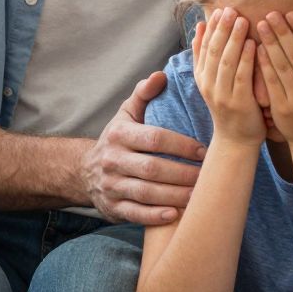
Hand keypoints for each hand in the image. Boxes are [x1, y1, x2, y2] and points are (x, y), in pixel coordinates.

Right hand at [82, 70, 206, 225]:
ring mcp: (111, 185)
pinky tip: (176, 214)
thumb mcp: (126, 113)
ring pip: (145, 193)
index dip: (181, 145)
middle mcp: (112, 160)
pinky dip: (155, 216)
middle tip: (207, 176)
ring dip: (174, 195)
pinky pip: (135, 213)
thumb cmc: (117, 139)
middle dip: (182, 173)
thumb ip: (144, 94)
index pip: (154, 138)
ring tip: (199, 195)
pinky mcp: (113, 207)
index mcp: (119, 134)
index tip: (204, 151)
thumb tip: (161, 75)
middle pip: (151, 168)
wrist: (84, 171)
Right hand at [195, 8, 265, 145]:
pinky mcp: (238, 102)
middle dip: (221, 28)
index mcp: (202, 76)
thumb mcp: (212, 80)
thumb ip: (206, 55)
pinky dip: (246, 59)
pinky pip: (241, 76)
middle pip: (213, 50)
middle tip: (230, 9)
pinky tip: (252, 44)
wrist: (236, 140)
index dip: (211, 27)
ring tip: (241, 19)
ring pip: (225, 61)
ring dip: (233, 39)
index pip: (203, 46)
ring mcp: (222, 94)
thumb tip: (199, 26)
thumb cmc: (230, 105)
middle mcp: (208, 84)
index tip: (219, 9)